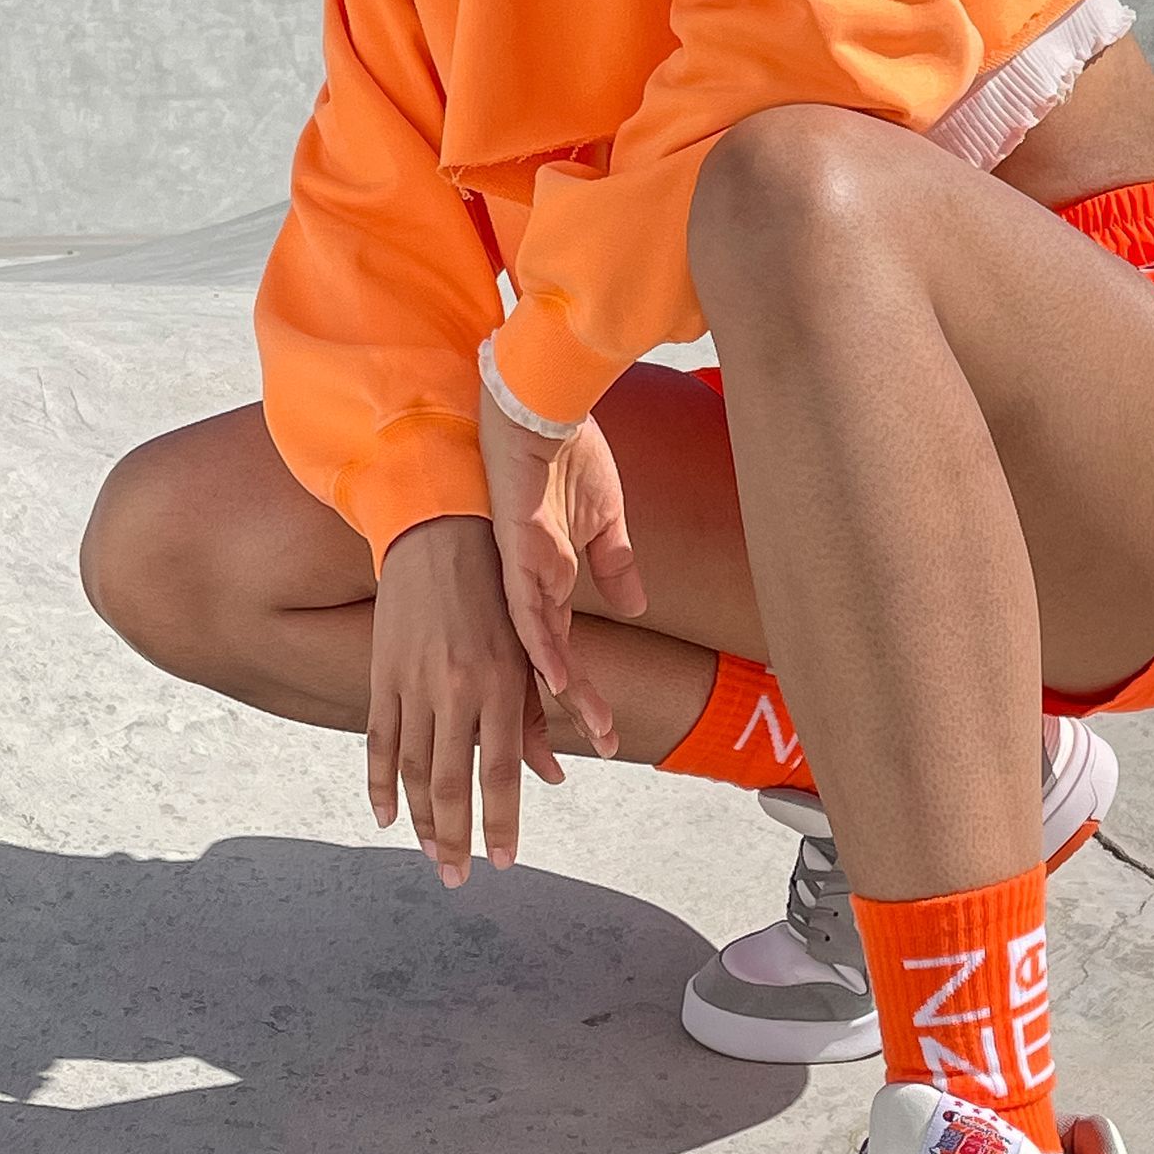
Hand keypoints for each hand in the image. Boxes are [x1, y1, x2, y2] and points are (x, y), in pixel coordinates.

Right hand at [367, 515, 563, 882]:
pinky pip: (379, 741)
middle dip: (456, 837)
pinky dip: (380, 784)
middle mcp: (455, 686)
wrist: (440, 534)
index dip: (501, 821)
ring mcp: (413, 682)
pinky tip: (387, 817)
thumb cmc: (496, 593)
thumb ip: (536, 715)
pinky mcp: (382, 673)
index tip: (503, 860)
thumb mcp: (525, 650)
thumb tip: (554, 777)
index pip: (501, 770)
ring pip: (414, 770)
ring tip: (430, 855)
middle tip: (457, 877)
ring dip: (421, 820)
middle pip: (452, 782)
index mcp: (498, 681)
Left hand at [475, 393, 646, 736]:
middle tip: (594, 751)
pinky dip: (544, 647)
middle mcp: (529, 585)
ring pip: (537, 649)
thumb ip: (615, 564)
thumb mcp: (606, 517)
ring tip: (585, 731)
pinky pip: (527, 609)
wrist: (545, 402)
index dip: (582, 690)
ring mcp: (521, 571)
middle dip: (572, 709)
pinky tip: (557, 680)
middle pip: (547, 662)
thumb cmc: (570, 450)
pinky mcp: (518, 551)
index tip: (605, 728)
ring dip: (561, 692)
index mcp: (548, 578)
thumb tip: (635, 605)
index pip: (563, 648)